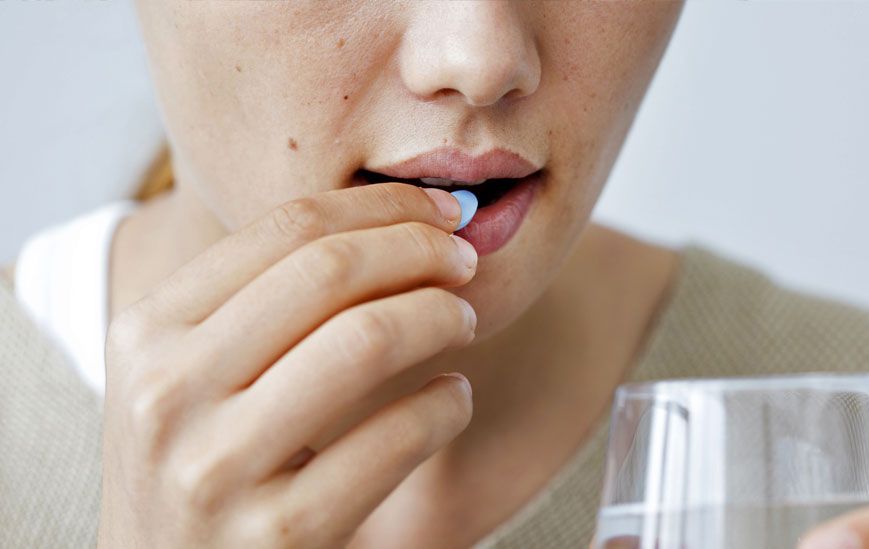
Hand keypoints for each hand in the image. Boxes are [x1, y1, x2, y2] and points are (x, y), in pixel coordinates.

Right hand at [98, 183, 477, 547]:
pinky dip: (446, 404)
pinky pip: (395, 438)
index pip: (284, 229)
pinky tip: (452, 396)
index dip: (380, 207)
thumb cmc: (199, 466)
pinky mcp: (280, 537)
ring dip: (441, 315)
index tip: (437, 211)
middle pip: (329, 271)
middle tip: (463, 261)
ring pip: (366, 339)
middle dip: (420, 250)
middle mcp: (166, 394)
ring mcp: (217, 470)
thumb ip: (258, 303)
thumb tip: (394, 226)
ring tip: (462, 319)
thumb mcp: (189, 376)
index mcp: (144, 334)